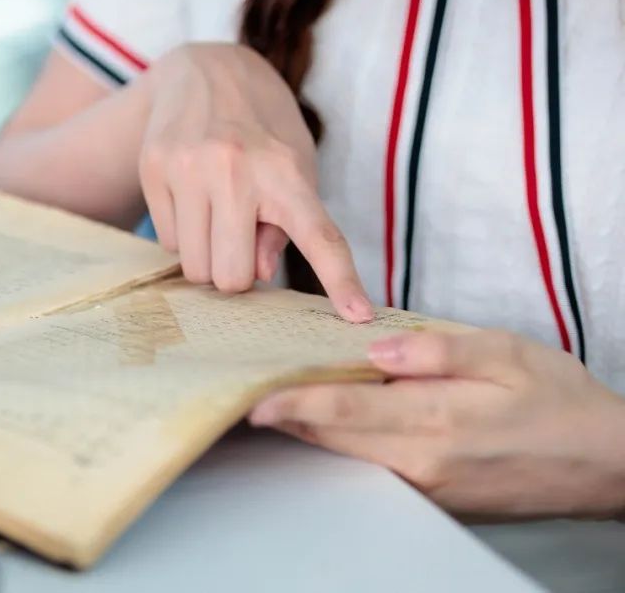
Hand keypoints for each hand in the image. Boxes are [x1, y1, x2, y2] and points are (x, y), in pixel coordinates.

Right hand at [138, 43, 371, 321]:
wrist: (204, 70)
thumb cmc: (263, 129)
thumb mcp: (295, 164)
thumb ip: (288, 224)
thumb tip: (261, 272)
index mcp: (284, 171)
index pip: (319, 236)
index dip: (341, 281)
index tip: (359, 317)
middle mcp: (233, 169)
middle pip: (231, 277)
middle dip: (236, 272)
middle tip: (241, 242)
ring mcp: (187, 168)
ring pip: (193, 267)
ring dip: (207, 257)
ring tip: (216, 217)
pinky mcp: (153, 169)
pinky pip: (168, 242)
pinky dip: (183, 235)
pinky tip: (192, 200)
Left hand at [249, 330, 624, 517]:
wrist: (606, 461)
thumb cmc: (560, 400)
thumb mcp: (506, 353)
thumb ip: (437, 349)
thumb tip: (376, 346)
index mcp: (437, 419)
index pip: (345, 409)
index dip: (295, 402)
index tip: (256, 398)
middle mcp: (423, 461)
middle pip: (335, 437)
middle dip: (291, 415)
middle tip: (254, 390)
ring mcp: (427, 487)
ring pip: (349, 456)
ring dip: (314, 430)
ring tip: (285, 400)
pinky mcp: (435, 498)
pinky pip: (375, 470)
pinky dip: (347, 445)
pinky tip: (338, 422)